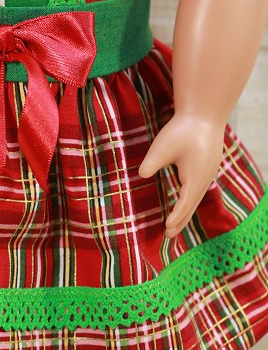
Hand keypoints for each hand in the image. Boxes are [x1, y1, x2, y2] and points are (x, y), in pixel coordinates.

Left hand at [138, 112, 225, 238]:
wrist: (204, 113)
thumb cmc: (183, 130)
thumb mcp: (163, 146)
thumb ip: (152, 163)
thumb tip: (142, 175)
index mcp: (194, 178)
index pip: (184, 205)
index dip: (175, 218)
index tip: (166, 230)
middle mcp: (204, 179)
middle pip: (191, 205)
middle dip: (180, 221)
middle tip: (168, 236)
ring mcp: (208, 173)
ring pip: (196, 198)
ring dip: (186, 211)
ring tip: (174, 225)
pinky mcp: (208, 166)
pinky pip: (198, 189)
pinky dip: (190, 200)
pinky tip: (184, 200)